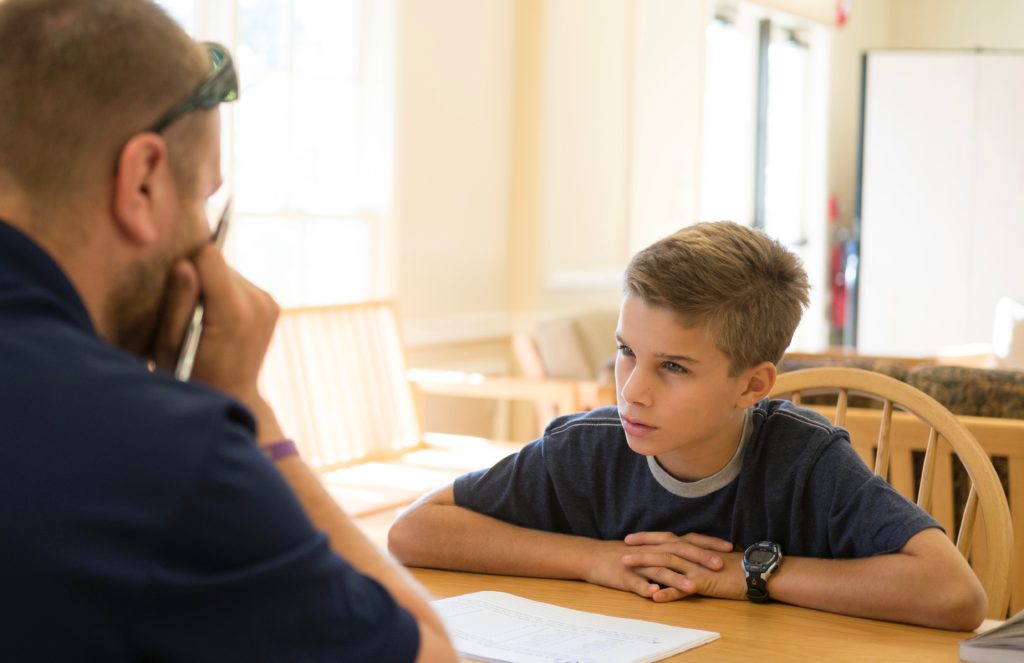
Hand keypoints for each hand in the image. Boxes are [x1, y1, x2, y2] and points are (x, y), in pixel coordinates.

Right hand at [154, 245, 278, 403]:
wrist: (230, 396)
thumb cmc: (190, 374)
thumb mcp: (170, 343)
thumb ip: (178, 301)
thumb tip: (184, 264)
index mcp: (235, 311)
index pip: (210, 255)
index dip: (188, 267)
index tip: (179, 293)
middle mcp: (259, 303)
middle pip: (219, 262)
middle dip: (200, 280)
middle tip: (191, 315)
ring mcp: (269, 303)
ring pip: (228, 271)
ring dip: (213, 288)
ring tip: (206, 321)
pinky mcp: (272, 304)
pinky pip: (239, 283)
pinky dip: (225, 294)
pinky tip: (220, 321)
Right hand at [582, 533, 732, 600]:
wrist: (594, 556)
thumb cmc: (626, 555)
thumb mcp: (653, 551)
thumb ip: (674, 552)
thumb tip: (700, 555)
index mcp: (661, 545)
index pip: (689, 540)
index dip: (709, 543)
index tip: (730, 547)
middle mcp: (652, 551)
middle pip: (678, 552)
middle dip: (699, 558)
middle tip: (719, 565)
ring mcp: (638, 564)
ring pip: (659, 570)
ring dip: (675, 579)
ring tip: (692, 588)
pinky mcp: (624, 576)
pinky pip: (635, 583)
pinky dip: (644, 588)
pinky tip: (653, 594)